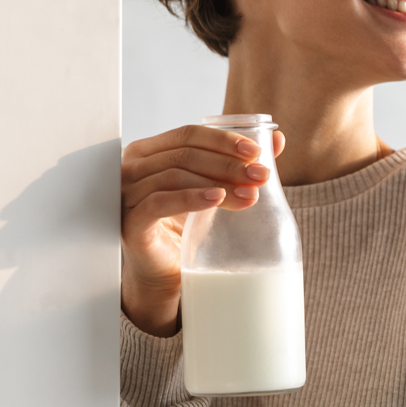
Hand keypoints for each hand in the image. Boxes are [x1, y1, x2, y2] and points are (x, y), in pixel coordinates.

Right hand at [121, 124, 285, 335]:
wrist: (165, 272)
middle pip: (185, 154)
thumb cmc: (184, 226)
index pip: (188, 134)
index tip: (256, 152)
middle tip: (260, 175)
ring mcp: (128, 194)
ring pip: (175, 175)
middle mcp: (133, 167)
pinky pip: (159, 203)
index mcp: (150, 151)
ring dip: (217, 181)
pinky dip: (190, 198)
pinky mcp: (131, 222)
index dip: (224, 140)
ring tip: (249, 194)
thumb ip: (239, 164)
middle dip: (228, 164)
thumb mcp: (213, 188)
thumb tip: (278, 140)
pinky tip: (217, 199)